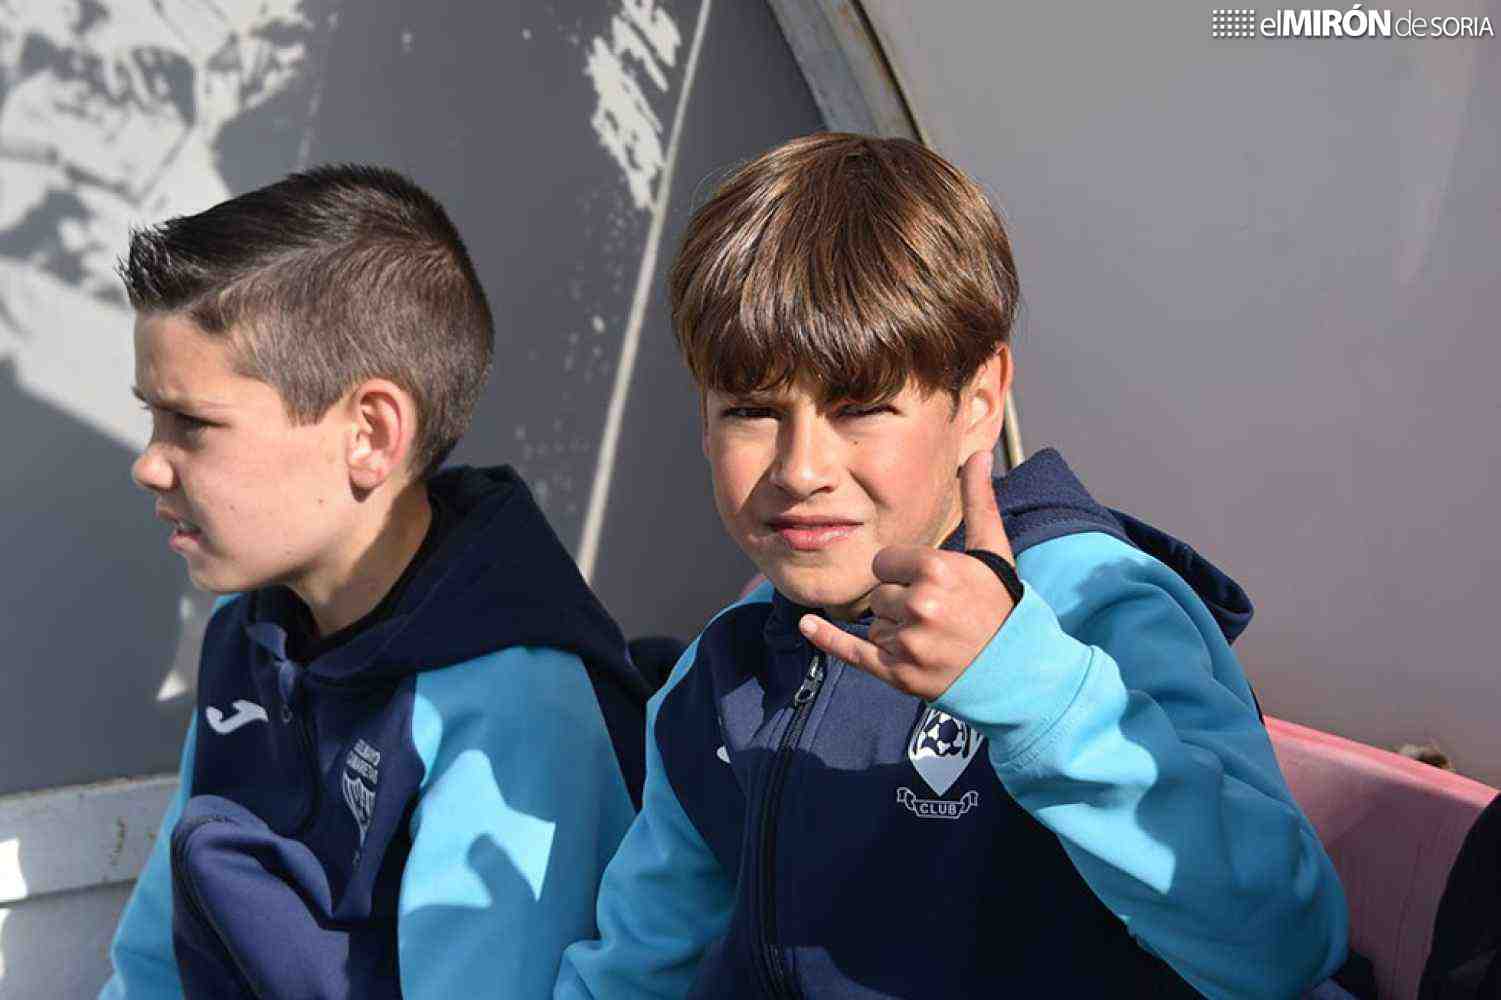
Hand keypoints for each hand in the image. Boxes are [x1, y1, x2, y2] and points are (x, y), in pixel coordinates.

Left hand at [798, 450, 1019, 700]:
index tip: (931, 585)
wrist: (1019, 671)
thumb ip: (980, 501)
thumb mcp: (994, 552)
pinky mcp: (900, 674)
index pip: (885, 561)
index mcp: (937, 569)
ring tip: (933, 640)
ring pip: (874, 624)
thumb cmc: (1003, 607)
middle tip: (937, 617)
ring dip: (895, 631)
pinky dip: (828, 641)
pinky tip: (806, 626)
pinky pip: (852, 652)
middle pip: (878, 594)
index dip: (904, 572)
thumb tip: (980, 454)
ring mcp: (909, 643)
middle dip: (900, 603)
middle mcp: (920, 605)